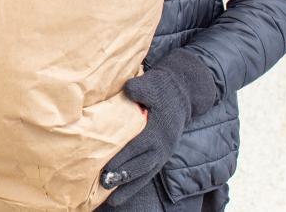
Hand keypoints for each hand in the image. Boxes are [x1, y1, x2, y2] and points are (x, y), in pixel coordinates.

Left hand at [99, 49, 216, 206]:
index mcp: (158, 131)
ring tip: (112, 202)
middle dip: (123, 177)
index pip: (138, 148)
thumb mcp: (152, 84)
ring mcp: (162, 154)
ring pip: (145, 175)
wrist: (181, 94)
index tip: (106, 170)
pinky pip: (147, 174)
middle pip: (141, 166)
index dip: (123, 160)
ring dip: (129, 188)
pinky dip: (135, 186)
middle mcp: (161, 147)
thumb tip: (129, 89)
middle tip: (104, 185)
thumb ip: (140, 88)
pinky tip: (120, 195)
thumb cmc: (161, 88)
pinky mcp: (159, 156)